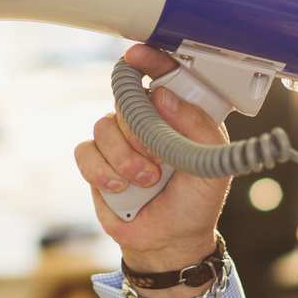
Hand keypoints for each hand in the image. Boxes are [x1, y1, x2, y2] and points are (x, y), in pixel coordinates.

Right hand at [72, 45, 231, 281]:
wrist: (170, 241)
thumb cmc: (195, 201)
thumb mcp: (212, 165)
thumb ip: (196, 127)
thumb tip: (163, 95)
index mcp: (176, 115)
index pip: (160, 76)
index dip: (148, 61)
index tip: (137, 55)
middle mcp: (144, 122)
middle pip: (124, 100)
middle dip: (139, 132)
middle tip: (158, 158)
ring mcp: (118, 142)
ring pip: (103, 127)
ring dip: (125, 158)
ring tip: (147, 181)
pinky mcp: (97, 164)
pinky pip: (86, 153)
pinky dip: (103, 172)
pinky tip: (121, 188)